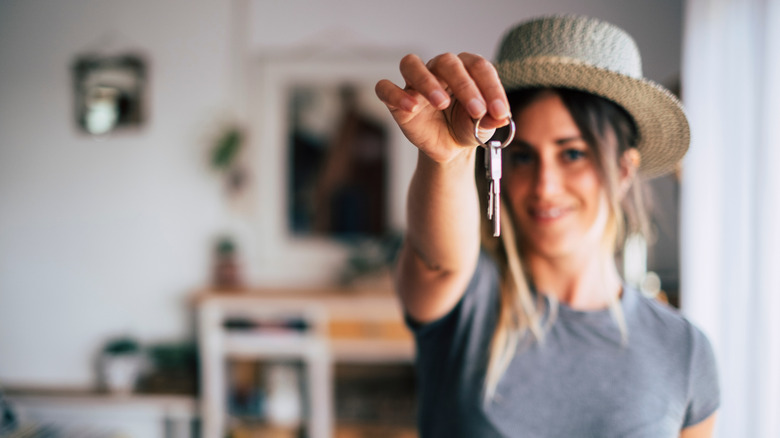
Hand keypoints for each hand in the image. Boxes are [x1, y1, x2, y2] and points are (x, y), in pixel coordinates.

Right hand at [375, 52, 510, 162]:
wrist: (448, 146)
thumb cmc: (466, 127)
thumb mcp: (483, 128)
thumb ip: (491, 121)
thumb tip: (500, 118)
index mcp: (465, 68)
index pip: (478, 66)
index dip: (491, 88)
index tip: (499, 112)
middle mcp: (439, 68)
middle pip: (447, 62)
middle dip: (465, 86)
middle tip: (477, 111)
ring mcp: (415, 82)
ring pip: (412, 64)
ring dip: (427, 81)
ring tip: (442, 103)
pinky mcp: (397, 100)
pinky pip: (386, 88)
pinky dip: (396, 95)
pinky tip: (412, 107)